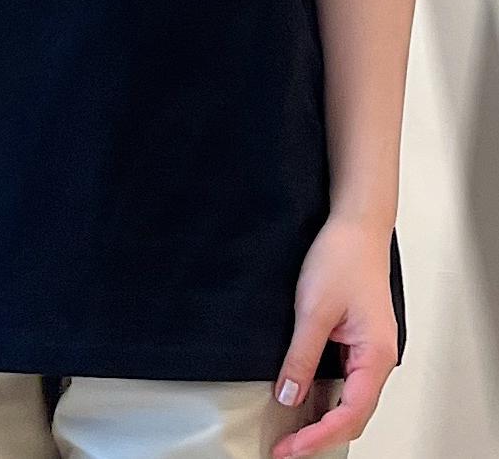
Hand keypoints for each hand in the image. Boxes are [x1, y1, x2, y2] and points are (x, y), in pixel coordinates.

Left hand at [271, 213, 398, 457]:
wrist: (356, 226)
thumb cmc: (342, 258)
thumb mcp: (313, 308)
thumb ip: (301, 356)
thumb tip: (289, 397)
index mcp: (376, 356)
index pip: (350, 414)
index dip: (318, 437)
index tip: (289, 449)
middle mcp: (378, 359)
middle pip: (354, 415)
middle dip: (320, 435)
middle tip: (284, 448)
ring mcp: (369, 351)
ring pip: (349, 400)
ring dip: (322, 419)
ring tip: (290, 433)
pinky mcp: (358, 340)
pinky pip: (344, 380)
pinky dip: (325, 396)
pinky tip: (302, 400)